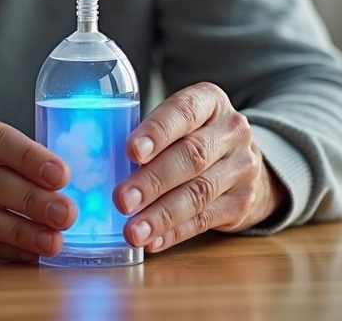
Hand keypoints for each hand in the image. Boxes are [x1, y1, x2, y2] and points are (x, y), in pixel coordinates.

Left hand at [113, 82, 285, 252]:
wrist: (241, 161)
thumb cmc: (191, 136)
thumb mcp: (177, 122)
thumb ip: (148, 136)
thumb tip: (98, 164)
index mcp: (209, 101)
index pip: (183, 112)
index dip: (157, 132)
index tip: (131, 151)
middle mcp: (232, 131)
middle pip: (191, 156)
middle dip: (153, 181)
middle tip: (122, 200)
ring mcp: (242, 167)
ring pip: (199, 192)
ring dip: (161, 215)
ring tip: (133, 231)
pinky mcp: (243, 202)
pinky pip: (206, 220)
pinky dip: (175, 233)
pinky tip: (153, 241)